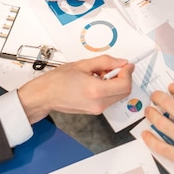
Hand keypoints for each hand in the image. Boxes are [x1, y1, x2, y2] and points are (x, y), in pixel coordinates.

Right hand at [17, 55, 133, 123]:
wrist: (45, 95)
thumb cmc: (58, 80)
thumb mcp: (83, 64)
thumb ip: (105, 62)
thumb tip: (121, 62)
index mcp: (96, 91)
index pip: (124, 84)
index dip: (128, 72)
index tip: (126, 64)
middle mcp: (99, 103)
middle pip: (124, 92)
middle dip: (123, 77)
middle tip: (112, 67)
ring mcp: (97, 109)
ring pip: (118, 96)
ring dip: (116, 83)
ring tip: (100, 73)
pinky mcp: (94, 111)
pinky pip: (109, 99)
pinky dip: (109, 89)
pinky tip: (97, 81)